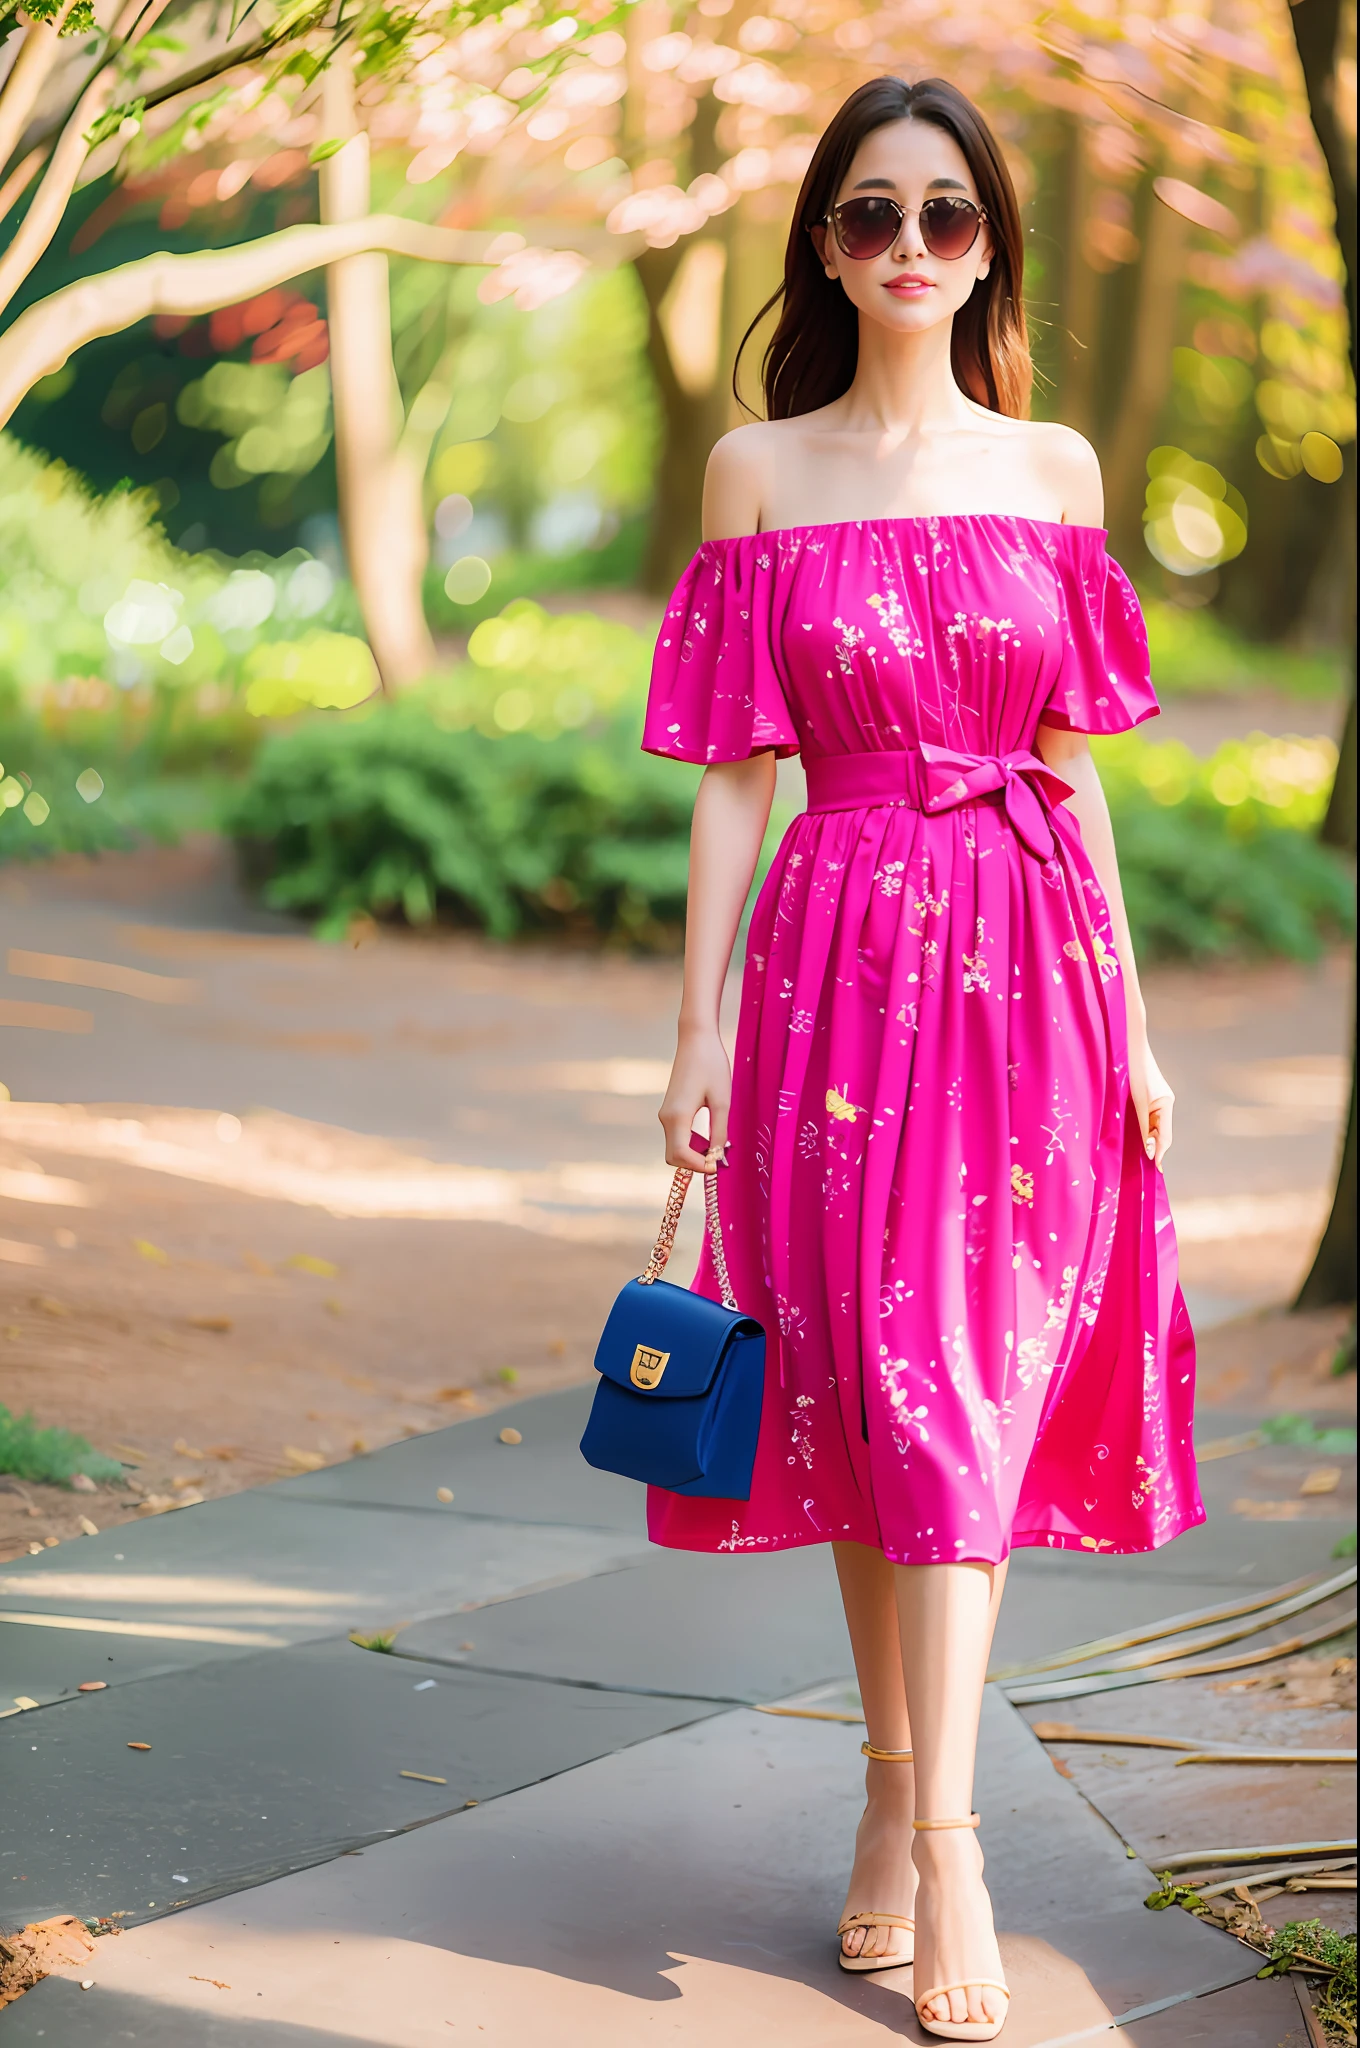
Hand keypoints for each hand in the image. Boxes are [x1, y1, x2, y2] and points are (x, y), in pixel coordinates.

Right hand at [659, 1029, 730, 1171]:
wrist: (696, 1040)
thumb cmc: (711, 1066)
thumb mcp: (722, 1100)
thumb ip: (719, 1131)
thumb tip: (718, 1156)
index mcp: (678, 1115)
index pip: (681, 1155)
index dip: (699, 1166)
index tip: (718, 1167)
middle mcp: (666, 1117)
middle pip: (674, 1156)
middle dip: (694, 1164)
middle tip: (719, 1161)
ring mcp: (666, 1113)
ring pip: (675, 1147)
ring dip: (694, 1154)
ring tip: (718, 1149)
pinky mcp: (670, 1109)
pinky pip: (677, 1136)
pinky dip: (691, 1144)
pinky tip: (710, 1137)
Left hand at [1129, 1035, 1173, 1170]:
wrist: (1128, 1047)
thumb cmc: (1133, 1072)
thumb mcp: (1137, 1102)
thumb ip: (1143, 1127)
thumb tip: (1149, 1152)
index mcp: (1166, 1103)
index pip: (1165, 1135)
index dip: (1160, 1153)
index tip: (1156, 1168)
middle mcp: (1165, 1102)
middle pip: (1161, 1132)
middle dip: (1154, 1148)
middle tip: (1146, 1168)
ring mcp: (1157, 1099)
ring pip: (1152, 1126)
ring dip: (1146, 1140)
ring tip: (1139, 1157)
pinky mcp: (1147, 1097)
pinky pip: (1146, 1118)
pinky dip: (1142, 1129)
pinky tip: (1133, 1138)